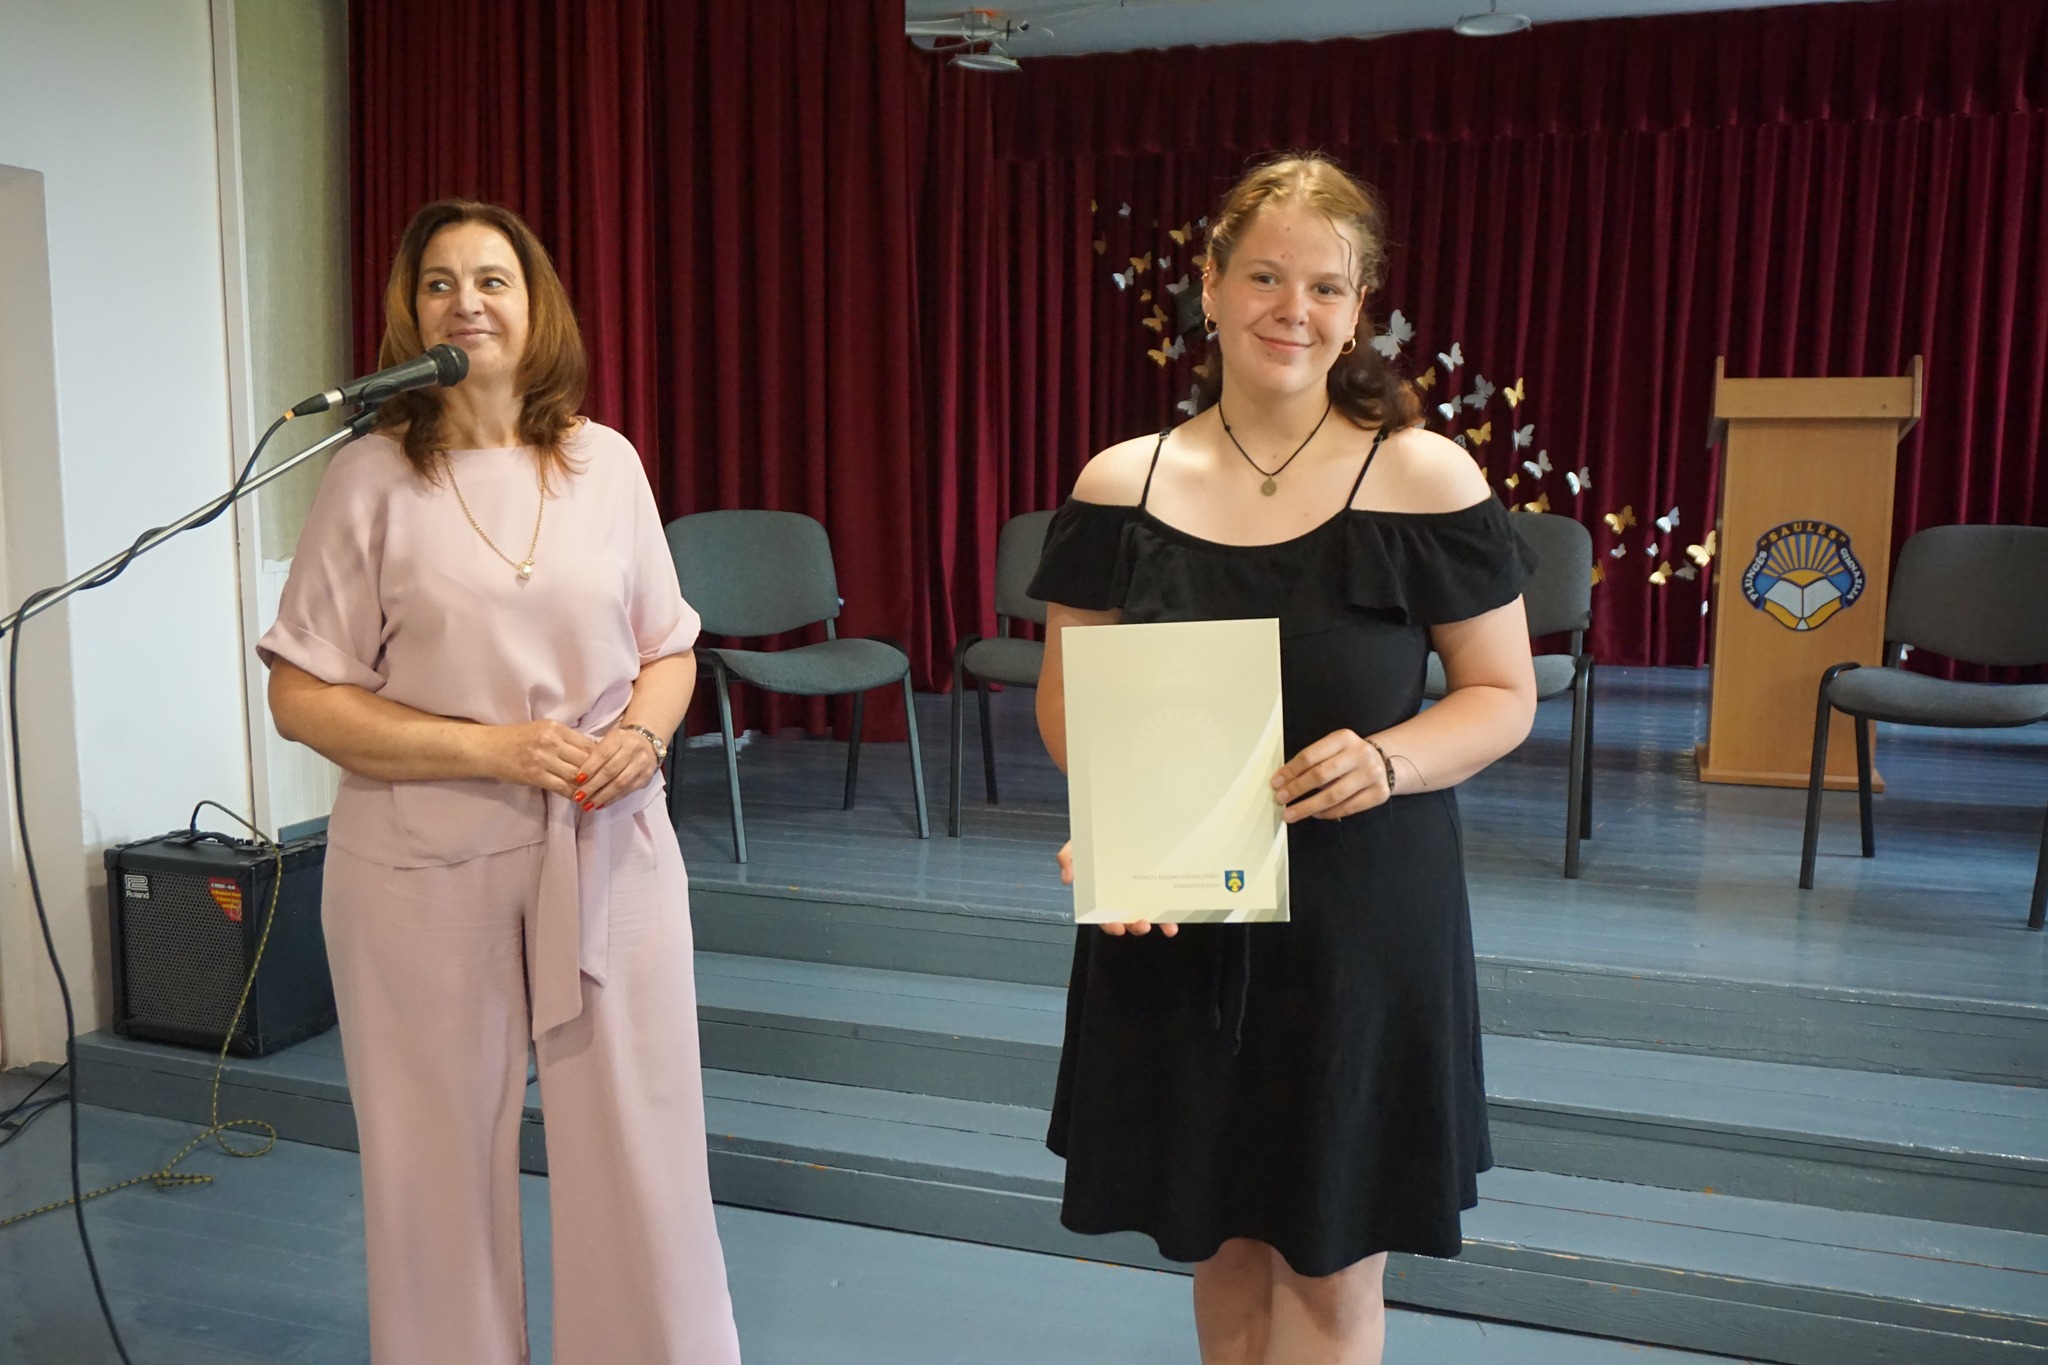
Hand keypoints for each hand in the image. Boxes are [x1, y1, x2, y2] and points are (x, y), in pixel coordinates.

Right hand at [488, 721, 597, 799]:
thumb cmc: (516, 739)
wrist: (488, 748)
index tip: (609, 767)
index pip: (588, 744)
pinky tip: (580, 800)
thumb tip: (591, 751)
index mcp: (555, 728)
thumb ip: (564, 738)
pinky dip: (573, 795)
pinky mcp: (535, 775)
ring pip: (576, 775)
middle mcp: (551, 741)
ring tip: (597, 794)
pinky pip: (561, 787)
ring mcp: (543, 759)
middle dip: (599, 773)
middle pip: (586, 759)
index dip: (601, 758)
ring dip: (588, 786)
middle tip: (608, 784)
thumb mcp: (542, 730)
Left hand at [575, 723, 664, 811]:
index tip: (578, 780)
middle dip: (593, 786)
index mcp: (620, 737)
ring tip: (588, 805)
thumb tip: (579, 778)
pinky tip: (600, 805)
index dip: (590, 767)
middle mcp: (633, 749)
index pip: (603, 754)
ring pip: (620, 783)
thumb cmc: (620, 742)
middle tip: (578, 797)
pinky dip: (612, 799)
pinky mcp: (645, 778)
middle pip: (610, 771)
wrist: (647, 741)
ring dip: (602, 796)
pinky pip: (627, 791)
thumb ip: (595, 755)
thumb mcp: (608, 740)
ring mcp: (641, 764)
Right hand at [1056, 839, 1177, 937]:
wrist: (1118, 816)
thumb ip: (1067, 858)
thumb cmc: (1096, 837)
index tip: (1117, 926)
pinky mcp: (1157, 882)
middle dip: (1136, 926)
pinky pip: (1166, 899)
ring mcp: (1142, 890)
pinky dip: (1172, 910)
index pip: (1104, 915)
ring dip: (1158, 923)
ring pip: (1150, 912)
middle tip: (1141, 924)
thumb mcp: (1077, 845)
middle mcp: (1123, 895)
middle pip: (1129, 918)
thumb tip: (1067, 878)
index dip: (1109, 924)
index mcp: (1103, 893)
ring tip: (1166, 926)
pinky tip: (1177, 914)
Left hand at [1271, 728, 1391, 823]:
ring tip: (1292, 813)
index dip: (1290, 771)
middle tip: (1281, 799)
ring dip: (1308, 807)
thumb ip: (1312, 761)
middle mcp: (1359, 754)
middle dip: (1297, 789)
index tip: (1276, 782)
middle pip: (1321, 775)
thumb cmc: (1349, 757)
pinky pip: (1348, 807)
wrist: (1384, 761)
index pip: (1310, 756)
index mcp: (1344, 738)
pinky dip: (1328, 813)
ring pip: (1333, 795)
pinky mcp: (1379, 793)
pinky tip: (1315, 814)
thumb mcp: (1333, 749)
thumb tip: (1284, 781)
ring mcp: (1371, 774)